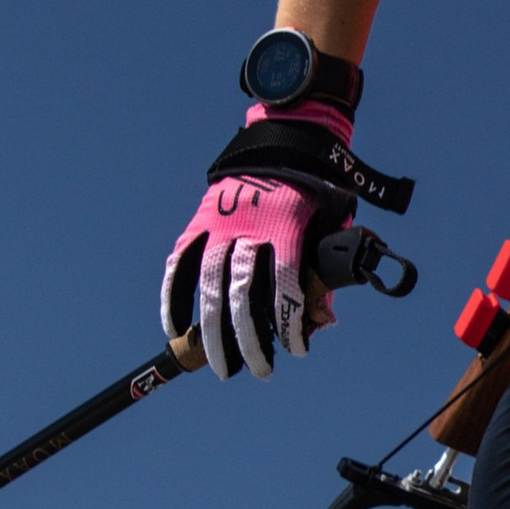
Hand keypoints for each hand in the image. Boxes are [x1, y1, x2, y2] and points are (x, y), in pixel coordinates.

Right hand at [162, 37, 413, 381]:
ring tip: (222, 364)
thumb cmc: (316, 187)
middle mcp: (248, 224)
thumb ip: (326, 270)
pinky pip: (181, 263)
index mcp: (286, 223)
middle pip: (243, 292)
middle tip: (259, 371)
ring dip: (213, 329)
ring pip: (210, 283)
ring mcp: (218, 221)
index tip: (295, 350)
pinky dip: (175, 297)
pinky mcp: (199, 220)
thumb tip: (322, 321)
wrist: (285, 137)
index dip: (288, 322)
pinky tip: (177, 328)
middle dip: (250, 338)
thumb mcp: (334, 221)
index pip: (284, 284)